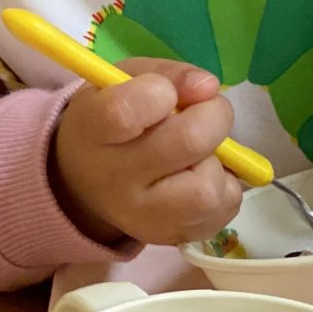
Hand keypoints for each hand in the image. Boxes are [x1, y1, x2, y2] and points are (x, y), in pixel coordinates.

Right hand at [50, 60, 242, 246]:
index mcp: (92, 129)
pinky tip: (201, 173)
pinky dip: (225, 184)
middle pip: (186, 144)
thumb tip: (208, 87)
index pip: (123, 112)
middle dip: (212, 116)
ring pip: (208, 188)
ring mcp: (143, 216)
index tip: (166, 91)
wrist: (86, 183)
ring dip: (218, 160)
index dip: (160, 92)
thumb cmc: (111, 120)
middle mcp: (114, 179)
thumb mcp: (124, 82)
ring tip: (200, 151)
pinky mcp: (173, 237)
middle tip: (207, 110)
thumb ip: (167, 74)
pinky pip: (223, 209)